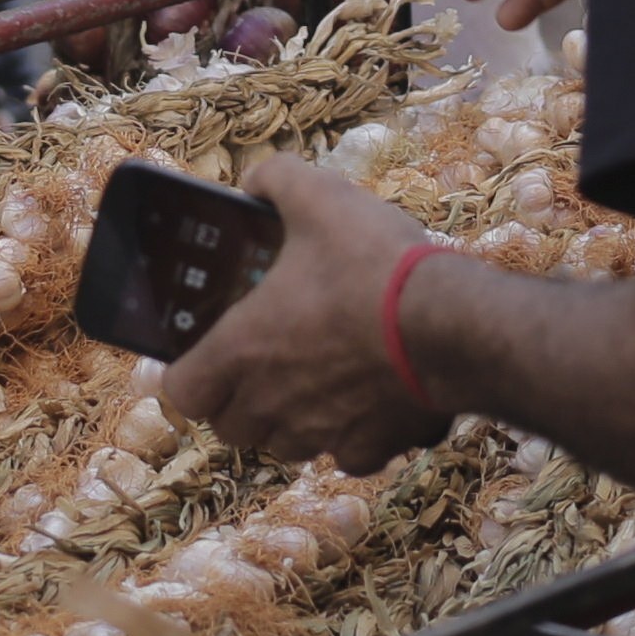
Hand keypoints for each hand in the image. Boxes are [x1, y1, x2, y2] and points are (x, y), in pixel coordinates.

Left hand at [160, 154, 457, 473]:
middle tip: (263, 362)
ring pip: (285, 445)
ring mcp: (322, 432)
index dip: (189, 373)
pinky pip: (345, 455)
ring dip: (290, 420)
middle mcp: (273, 402)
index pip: (183, 391)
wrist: (452, 323)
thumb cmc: (374, 264)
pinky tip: (369, 400)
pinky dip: (349, 436)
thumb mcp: (319, 197)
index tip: (206, 354)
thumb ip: (275, 181)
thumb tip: (256, 183)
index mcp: (244, 349)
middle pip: (232, 426)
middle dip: (239, 401)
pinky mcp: (371, 447)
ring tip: (315, 379)